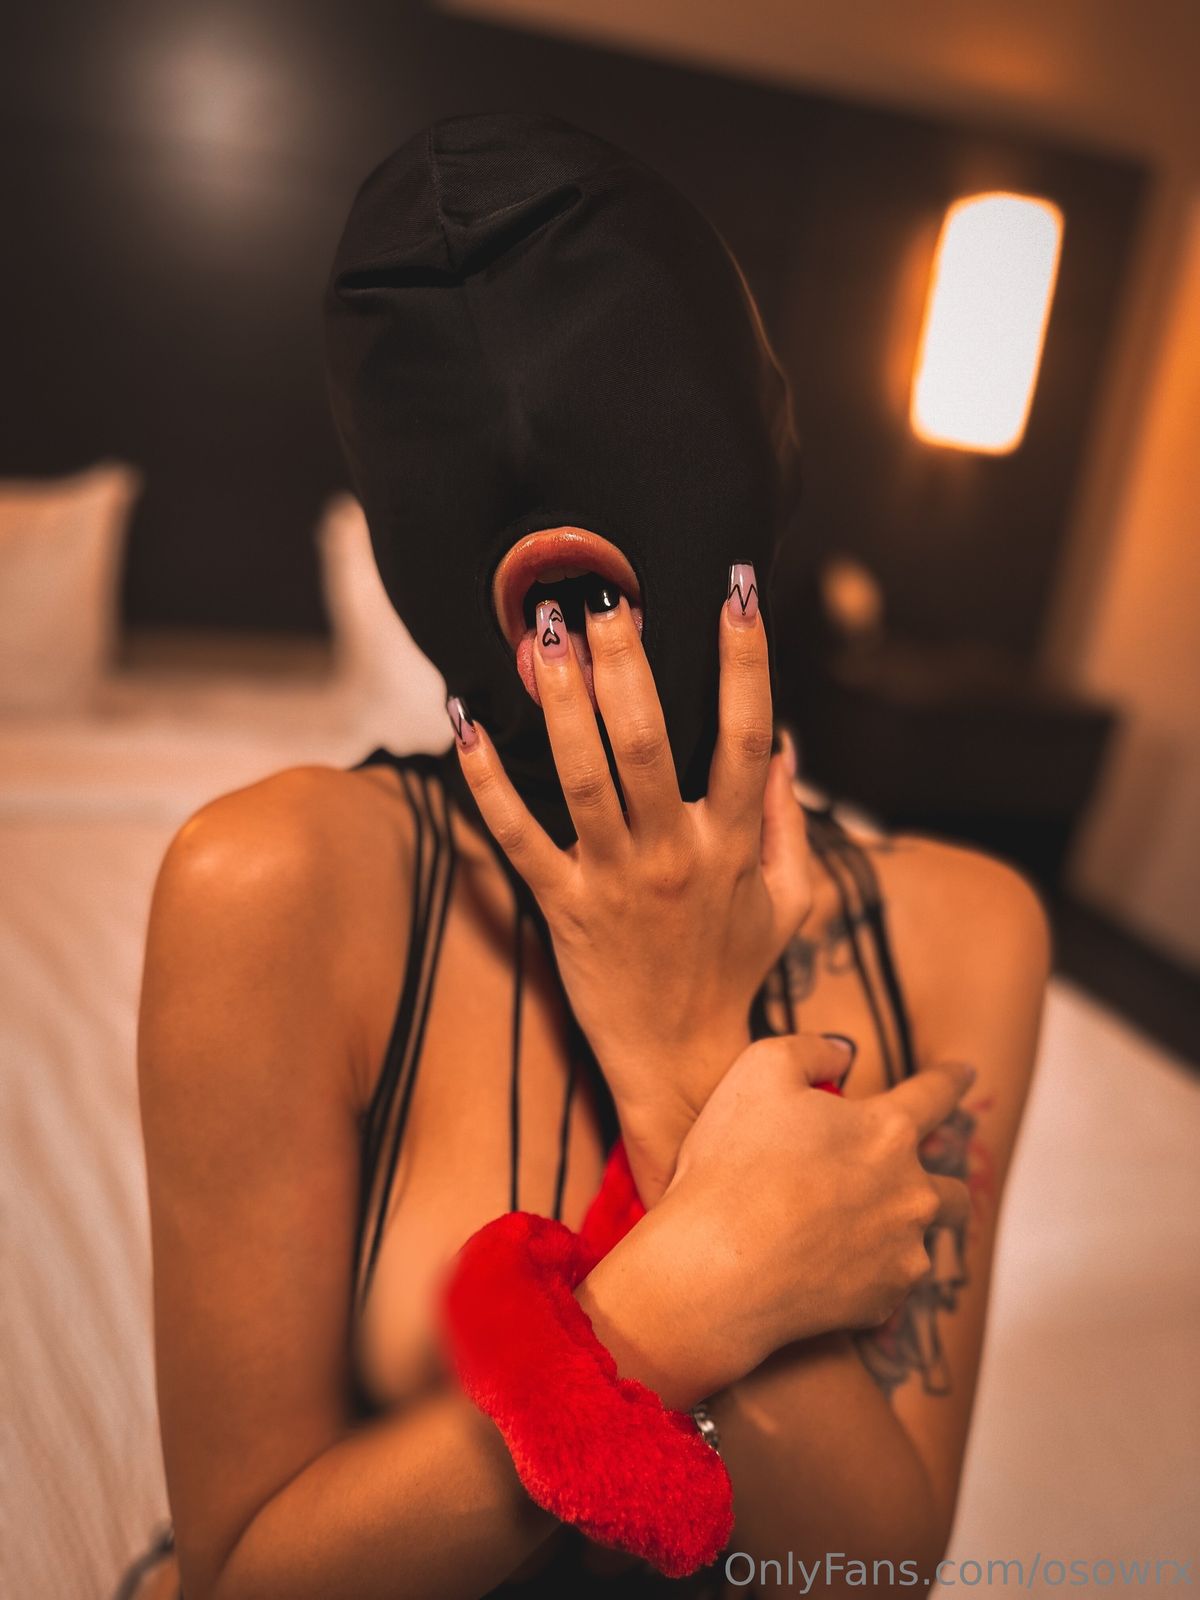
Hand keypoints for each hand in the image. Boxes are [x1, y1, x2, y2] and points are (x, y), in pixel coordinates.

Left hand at [449, 566, 812, 1199]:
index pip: (748, 738)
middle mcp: (676, 857)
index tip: (738, 591)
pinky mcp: (562, 909)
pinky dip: (489, 781)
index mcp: (734, 844)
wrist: (681, 1058)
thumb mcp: (788, 900)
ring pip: (586, 779)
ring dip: (563, 703)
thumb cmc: (735, 968)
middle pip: (653, 744)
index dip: (747, 662)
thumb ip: (789, 822)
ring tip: (543, 635)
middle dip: (629, 665)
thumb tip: (787, 747)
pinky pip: (519, 838)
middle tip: (606, 598)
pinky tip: (466, 722)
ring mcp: (614, 883)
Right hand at [647, 1036, 974, 1384]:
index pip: (936, 1094)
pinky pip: (887, 1283)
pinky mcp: (882, 1302)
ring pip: (924, 1241)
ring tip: (859, 1234)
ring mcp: (901, 1253)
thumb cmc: (734, 1165)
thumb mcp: (759, 1070)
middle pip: (951, 1188)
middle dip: (937, 1180)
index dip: (951, 1078)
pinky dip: (866, 1274)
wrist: (716, 1272)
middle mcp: (911, 1194)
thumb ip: (811, 1050)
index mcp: (888, 1132)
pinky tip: (826, 1270)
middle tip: (903, 1182)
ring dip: (902, 1232)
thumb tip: (843, 1056)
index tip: (966, 1072)